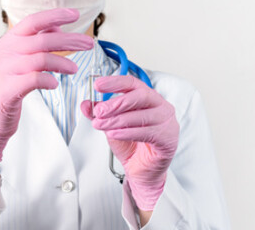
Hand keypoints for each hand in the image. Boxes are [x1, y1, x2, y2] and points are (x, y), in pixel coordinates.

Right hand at [0, 8, 93, 164]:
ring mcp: (4, 71)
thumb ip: (34, 42)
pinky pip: (34, 79)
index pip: (33, 21)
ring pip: (41, 59)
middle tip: (88, 44)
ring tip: (74, 69)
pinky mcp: (7, 90)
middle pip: (42, 40)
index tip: (75, 15)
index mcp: (8, 41)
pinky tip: (54, 83)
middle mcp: (5, 52)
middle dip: (69, 40)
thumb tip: (56, 27)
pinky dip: (49, 80)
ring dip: (62, 63)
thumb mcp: (17, 59)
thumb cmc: (5, 87)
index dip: (55, 16)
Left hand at [81, 76, 178, 210]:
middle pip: (140, 96)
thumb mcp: (111, 127)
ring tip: (101, 124)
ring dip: (118, 120)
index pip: (133, 83)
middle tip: (99, 110)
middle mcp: (161, 106)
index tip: (98, 84)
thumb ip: (100, 115)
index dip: (115, 82)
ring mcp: (167, 122)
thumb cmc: (131, 146)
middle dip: (116, 102)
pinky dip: (127, 132)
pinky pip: (147, 132)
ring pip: (142, 115)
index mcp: (148, 98)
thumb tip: (86, 104)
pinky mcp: (168, 139)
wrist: (141, 171)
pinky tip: (114, 134)